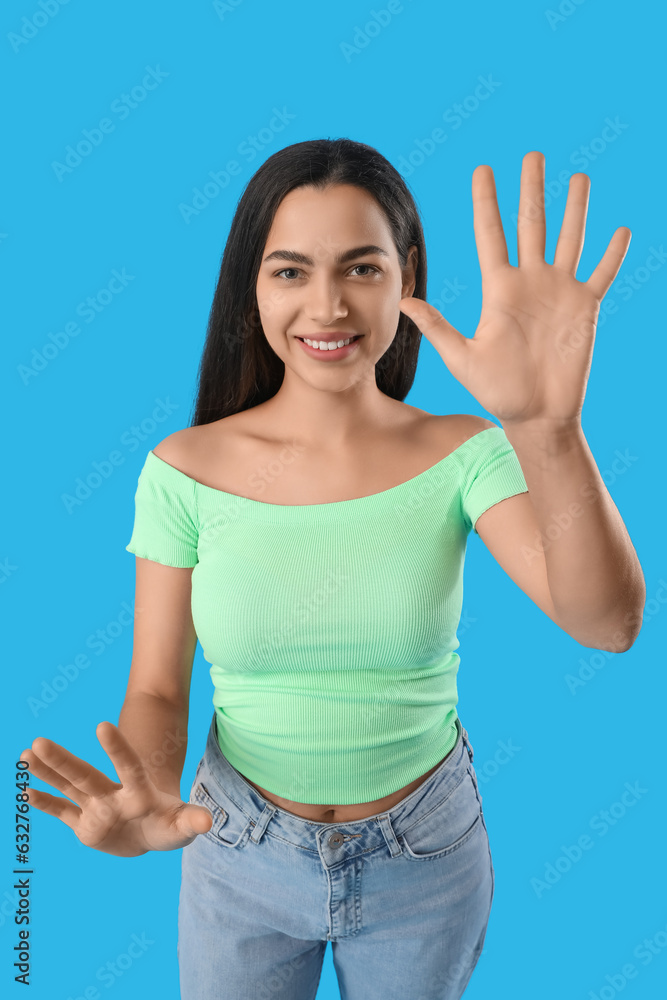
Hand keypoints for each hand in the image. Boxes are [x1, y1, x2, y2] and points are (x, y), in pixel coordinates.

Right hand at [20, 722, 212, 857]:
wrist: (151, 832)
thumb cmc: (167, 823)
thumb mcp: (181, 826)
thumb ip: (190, 821)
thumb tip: (207, 822)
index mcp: (137, 791)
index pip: (127, 766)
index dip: (116, 748)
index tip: (103, 725)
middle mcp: (112, 794)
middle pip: (85, 775)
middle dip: (63, 760)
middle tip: (39, 740)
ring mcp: (95, 807)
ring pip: (68, 787)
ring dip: (47, 772)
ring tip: (26, 754)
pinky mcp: (84, 825)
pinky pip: (62, 812)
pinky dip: (45, 804)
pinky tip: (25, 790)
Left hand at [398, 150, 630, 426]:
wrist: (536, 415)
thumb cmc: (498, 391)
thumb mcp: (462, 359)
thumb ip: (438, 328)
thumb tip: (403, 301)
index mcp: (499, 290)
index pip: (491, 235)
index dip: (487, 202)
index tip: (483, 170)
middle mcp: (530, 283)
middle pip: (531, 225)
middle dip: (532, 190)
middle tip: (532, 154)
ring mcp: (559, 292)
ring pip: (570, 239)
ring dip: (574, 209)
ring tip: (578, 178)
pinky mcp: (585, 308)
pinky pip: (601, 274)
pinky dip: (611, 254)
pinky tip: (619, 230)